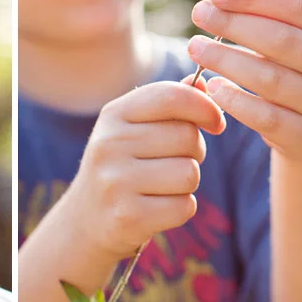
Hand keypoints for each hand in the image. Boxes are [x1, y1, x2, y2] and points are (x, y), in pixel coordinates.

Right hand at [59, 78, 225, 266]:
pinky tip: (158, 208)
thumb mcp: (135, 128)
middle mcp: (109, 144)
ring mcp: (115, 181)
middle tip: (175, 160)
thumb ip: (169, 103)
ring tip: (163, 185)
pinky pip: (184, 206)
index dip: (205, 107)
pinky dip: (181, 209)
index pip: (172, 97)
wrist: (85, 220)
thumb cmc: (122, 166)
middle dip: (195, 151)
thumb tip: (202, 82)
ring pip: (190, 173)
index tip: (215, 122)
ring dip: (188, 182)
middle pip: (187, 137)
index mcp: (113, 115)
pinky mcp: (127, 216)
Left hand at [188, 0, 301, 160]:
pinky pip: (267, 118)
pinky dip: (235, 101)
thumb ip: (248, 4)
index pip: (300, 7)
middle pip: (283, 41)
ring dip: (227, 61)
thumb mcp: (275, 34)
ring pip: (271, 79)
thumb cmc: (287, 67)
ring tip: (195, 48)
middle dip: (235, 25)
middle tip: (198, 14)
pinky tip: (211, 86)